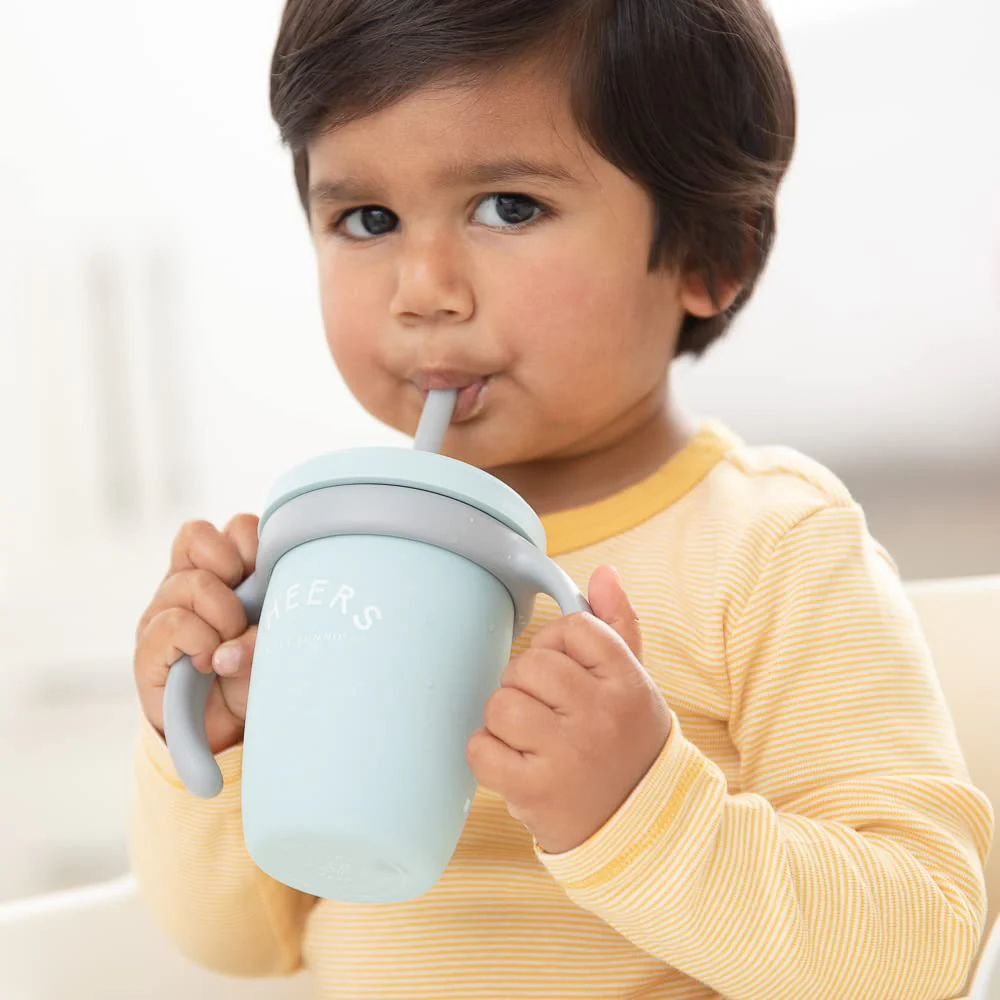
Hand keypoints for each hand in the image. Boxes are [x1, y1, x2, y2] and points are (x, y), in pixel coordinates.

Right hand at [134, 515, 259, 754]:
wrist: (226, 732)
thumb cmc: (255, 676)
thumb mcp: (277, 643)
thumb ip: (273, 621)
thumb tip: (242, 637)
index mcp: (223, 572)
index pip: (235, 527)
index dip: (254, 545)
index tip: (269, 579)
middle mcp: (188, 583)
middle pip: (197, 534)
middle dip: (231, 567)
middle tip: (245, 607)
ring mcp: (163, 611)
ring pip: (192, 583)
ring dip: (224, 617)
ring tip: (231, 648)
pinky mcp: (147, 647)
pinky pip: (175, 624)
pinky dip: (202, 643)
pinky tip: (210, 664)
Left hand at [467, 565, 670, 854]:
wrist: (642, 831)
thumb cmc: (628, 746)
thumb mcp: (636, 684)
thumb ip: (618, 624)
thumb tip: (603, 572)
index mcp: (628, 682)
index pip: (572, 628)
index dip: (557, 646)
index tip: (566, 674)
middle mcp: (601, 715)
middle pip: (529, 663)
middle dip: (526, 684)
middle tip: (547, 711)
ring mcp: (568, 754)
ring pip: (501, 703)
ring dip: (505, 720)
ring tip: (532, 740)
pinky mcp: (534, 791)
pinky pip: (481, 748)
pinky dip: (488, 755)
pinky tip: (516, 764)